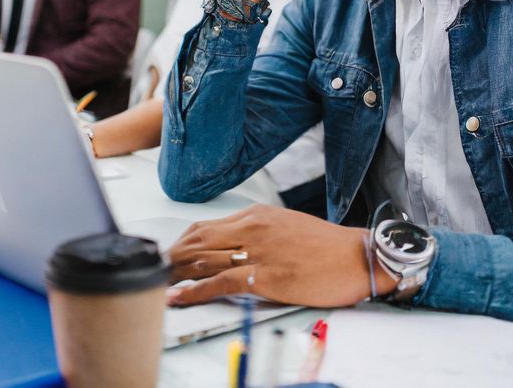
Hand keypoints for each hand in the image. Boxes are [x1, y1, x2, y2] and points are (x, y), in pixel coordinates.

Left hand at [165, 205, 396, 307]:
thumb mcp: (286, 229)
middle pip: (197, 242)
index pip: (205, 228)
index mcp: (256, 215)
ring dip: (176, 274)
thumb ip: (258, 235)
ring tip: (157, 285)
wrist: (356, 257)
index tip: (169, 258)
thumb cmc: (326, 247)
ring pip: (203, 260)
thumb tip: (234, 249)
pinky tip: (180, 297)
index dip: (181, 245)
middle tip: (155, 273)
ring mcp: (257, 251)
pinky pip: (220, 283)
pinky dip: (194, 291)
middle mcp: (252, 228)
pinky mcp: (265, 276)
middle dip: (172, 259)